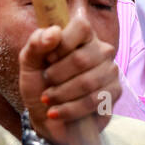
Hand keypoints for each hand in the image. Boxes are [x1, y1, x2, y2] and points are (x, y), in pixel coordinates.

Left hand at [18, 17, 118, 144]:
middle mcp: (101, 50)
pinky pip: (94, 101)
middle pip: (81, 59)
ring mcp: (111, 71)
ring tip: (48, 100)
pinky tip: (57, 112)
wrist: (49, 117)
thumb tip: (53, 32)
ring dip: (60, 95)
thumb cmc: (41, 86)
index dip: (62, 44)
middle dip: (55, 76)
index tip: (48, 59)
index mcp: (82, 37)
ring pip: (87, 82)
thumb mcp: (29, 64)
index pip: (81, 27)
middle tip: (46, 83)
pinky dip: (69, 109)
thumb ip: (36, 44)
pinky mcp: (115, 92)